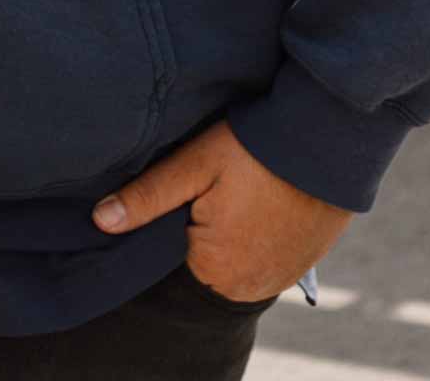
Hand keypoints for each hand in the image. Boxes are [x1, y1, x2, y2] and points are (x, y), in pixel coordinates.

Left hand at [91, 120, 353, 305]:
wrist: (329, 142)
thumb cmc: (256, 150)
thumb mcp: (194, 165)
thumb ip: (147, 197)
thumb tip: (100, 222)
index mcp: (215, 270)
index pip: (173, 252)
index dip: (176, 219)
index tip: (189, 191)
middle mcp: (248, 287)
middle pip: (205, 259)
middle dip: (204, 227)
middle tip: (221, 188)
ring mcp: (279, 280)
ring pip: (234, 258)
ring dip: (233, 233)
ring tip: (243, 194)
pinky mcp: (302, 267)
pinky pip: (264, 257)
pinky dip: (260, 235)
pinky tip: (263, 203)